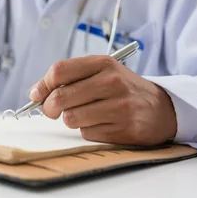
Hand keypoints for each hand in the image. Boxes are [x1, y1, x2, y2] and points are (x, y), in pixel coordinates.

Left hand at [29, 56, 177, 145]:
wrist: (160, 108)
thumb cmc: (121, 89)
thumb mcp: (101, 72)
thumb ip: (70, 78)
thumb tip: (35, 93)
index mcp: (103, 64)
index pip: (59, 71)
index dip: (42, 85)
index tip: (36, 95)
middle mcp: (112, 82)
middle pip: (61, 97)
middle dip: (50, 108)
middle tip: (52, 111)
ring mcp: (119, 106)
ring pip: (71, 118)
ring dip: (71, 120)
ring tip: (85, 115)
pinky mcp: (124, 129)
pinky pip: (87, 133)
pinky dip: (88, 131)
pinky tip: (102, 124)